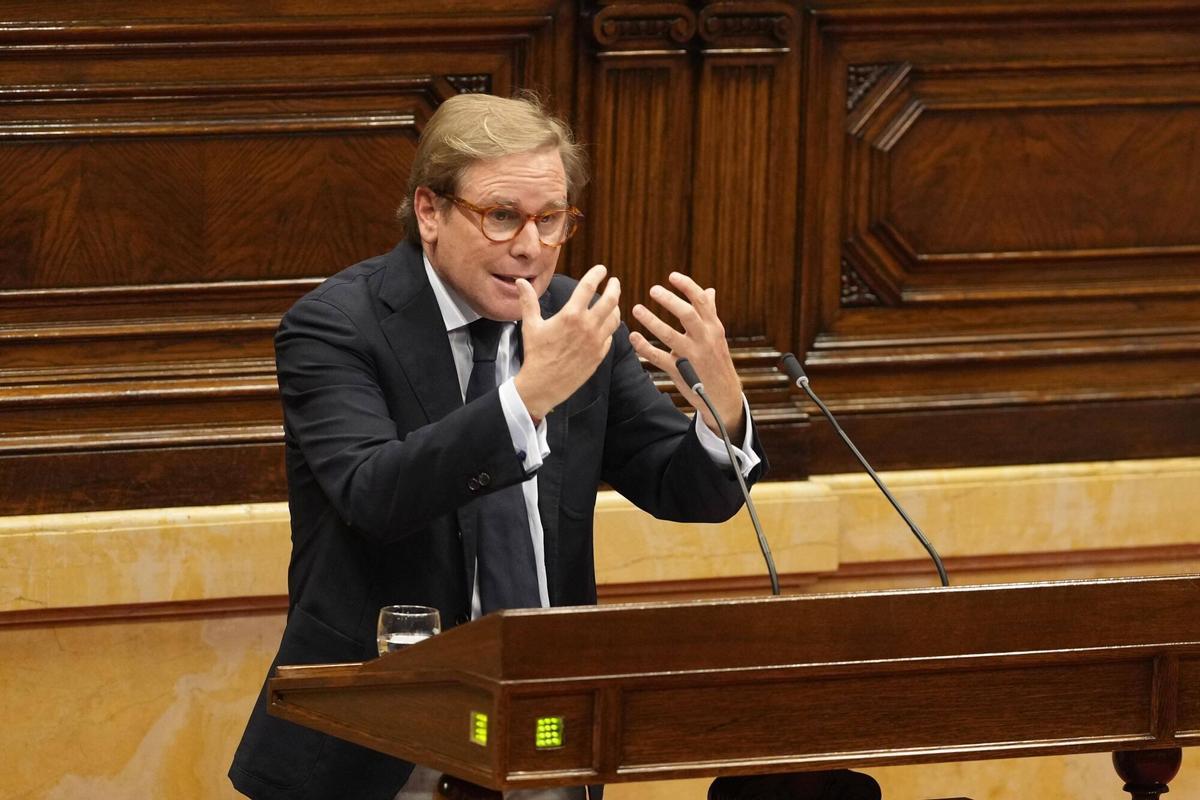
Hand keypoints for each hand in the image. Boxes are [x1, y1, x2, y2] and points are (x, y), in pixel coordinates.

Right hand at [513, 264, 620, 421]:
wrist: (544, 384)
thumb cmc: (536, 354)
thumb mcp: (530, 325)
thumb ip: (528, 301)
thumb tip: (520, 281)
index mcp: (571, 315)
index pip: (589, 286)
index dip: (597, 274)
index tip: (601, 269)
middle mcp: (587, 326)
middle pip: (610, 300)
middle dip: (615, 287)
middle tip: (614, 282)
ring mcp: (596, 341)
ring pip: (614, 318)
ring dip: (615, 306)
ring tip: (612, 302)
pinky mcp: (599, 355)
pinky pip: (610, 336)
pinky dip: (610, 327)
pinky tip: (606, 324)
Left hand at [629, 272, 744, 439]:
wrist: (724, 396)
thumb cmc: (717, 361)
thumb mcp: (717, 336)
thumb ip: (710, 313)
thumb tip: (709, 290)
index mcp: (713, 328)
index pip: (701, 302)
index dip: (687, 286)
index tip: (672, 276)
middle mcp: (704, 340)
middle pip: (687, 315)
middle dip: (669, 300)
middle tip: (653, 290)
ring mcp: (691, 356)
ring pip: (670, 336)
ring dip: (651, 321)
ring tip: (636, 309)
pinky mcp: (679, 371)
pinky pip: (659, 357)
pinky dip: (644, 347)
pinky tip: (633, 337)